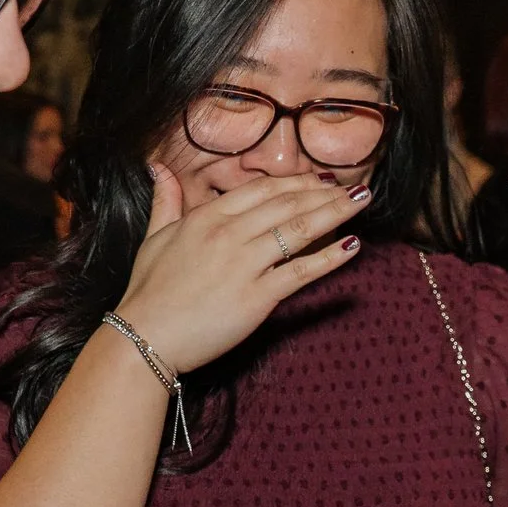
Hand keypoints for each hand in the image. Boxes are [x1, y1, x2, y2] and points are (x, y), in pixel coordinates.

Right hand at [116, 165, 368, 373]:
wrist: (144, 337)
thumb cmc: (148, 291)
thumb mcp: (153, 238)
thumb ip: (165, 202)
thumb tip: (159, 169)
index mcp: (207, 217)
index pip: (261, 190)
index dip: (295, 182)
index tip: (318, 180)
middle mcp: (229, 233)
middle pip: (287, 204)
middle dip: (324, 193)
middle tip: (352, 187)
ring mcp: (245, 264)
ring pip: (299, 230)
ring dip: (335, 212)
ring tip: (363, 202)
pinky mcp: (257, 297)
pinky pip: (301, 272)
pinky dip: (329, 258)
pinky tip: (352, 245)